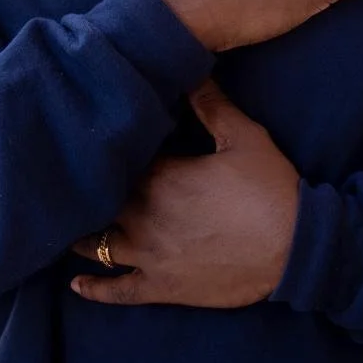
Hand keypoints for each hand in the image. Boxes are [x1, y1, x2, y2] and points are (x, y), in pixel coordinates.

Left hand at [71, 81, 298, 307]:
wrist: (295, 248)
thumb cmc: (270, 189)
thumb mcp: (244, 137)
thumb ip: (211, 105)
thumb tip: (188, 71)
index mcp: (160, 176)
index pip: (118, 161)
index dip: (109, 153)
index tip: (100, 144)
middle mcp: (143, 215)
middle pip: (100, 202)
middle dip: (89, 193)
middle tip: (75, 184)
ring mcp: (148, 255)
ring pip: (96, 245)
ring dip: (82, 235)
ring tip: (67, 226)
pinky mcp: (160, 286)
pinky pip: (117, 290)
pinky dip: (93, 288)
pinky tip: (75, 283)